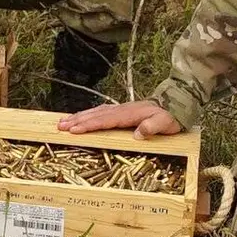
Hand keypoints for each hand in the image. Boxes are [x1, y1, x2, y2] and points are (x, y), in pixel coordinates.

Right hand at [58, 101, 181, 140]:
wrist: (176, 103)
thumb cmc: (171, 116)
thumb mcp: (166, 123)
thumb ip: (152, 127)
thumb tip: (137, 133)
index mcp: (130, 114)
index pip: (106, 120)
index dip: (90, 125)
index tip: (75, 129)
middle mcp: (123, 110)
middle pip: (96, 114)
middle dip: (77, 120)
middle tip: (60, 126)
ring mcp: (121, 109)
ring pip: (96, 112)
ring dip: (80, 116)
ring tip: (63, 122)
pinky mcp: (122, 111)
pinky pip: (101, 112)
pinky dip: (89, 114)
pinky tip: (81, 117)